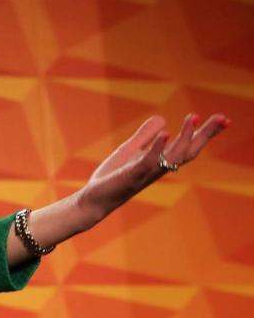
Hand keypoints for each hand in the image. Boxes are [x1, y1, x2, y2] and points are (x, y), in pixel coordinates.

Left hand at [77, 112, 229, 224]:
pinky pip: (148, 162)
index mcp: (161, 162)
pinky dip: (157, 148)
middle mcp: (159, 168)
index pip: (188, 146)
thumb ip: (145, 136)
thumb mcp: (130, 151)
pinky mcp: (131, 176)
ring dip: (184, 137)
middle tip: (223, 118)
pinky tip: (165, 133)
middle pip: (188, 151)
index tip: (223, 119)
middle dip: (205, 135)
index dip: (205, 133)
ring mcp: (146, 173)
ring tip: (194, 118)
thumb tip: (163, 120)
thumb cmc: (112, 177)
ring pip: (173, 157)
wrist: (93, 199)